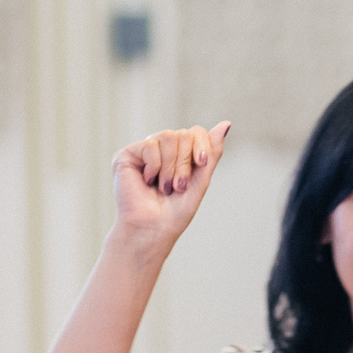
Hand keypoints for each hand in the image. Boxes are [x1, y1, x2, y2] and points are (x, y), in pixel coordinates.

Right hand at [111, 122, 231, 250]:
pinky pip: (150, 145)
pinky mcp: (126, 155)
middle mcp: (161, 148)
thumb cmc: (176, 210)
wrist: (153, 229)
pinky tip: (148, 181)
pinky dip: (155, 166)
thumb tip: (226, 124)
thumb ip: (212, 152)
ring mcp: (143, 151)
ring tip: (165, 187)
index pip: (196, 132)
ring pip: (168, 136)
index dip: (202, 146)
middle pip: (183, 134)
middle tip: (178, 186)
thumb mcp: (201, 179)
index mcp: (179, 154)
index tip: (201, 165)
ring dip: (171, 167)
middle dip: (185, 163)